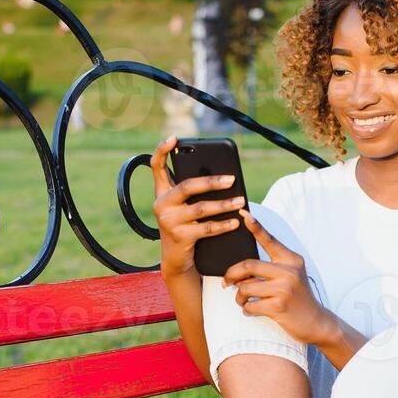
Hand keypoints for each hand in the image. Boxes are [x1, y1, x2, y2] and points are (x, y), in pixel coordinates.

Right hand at [150, 134, 246, 278]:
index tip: (174, 138)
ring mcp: (168, 221)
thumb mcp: (183, 207)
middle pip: (187, 187)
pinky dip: (223, 225)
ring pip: (200, 208)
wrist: (176, 259)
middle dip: (211, 182)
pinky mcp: (179, 237)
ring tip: (241, 200)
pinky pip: (205, 228)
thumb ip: (192, 192)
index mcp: (161, 192)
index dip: (162, 150)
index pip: (156, 166)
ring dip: (224, 204)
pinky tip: (236, 221)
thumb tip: (223, 178)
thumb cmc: (185, 225)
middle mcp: (161, 204)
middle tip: (232, 179)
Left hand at [222, 208, 338, 347]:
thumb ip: (270, 268)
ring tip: (243, 301)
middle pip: (248, 265)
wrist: (315, 322)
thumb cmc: (298, 297)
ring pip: (245, 288)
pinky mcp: (278, 306)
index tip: (244, 213)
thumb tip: (239, 270)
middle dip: (231, 274)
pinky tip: (251, 310)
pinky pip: (249, 306)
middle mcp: (289, 272)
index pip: (270, 240)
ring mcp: (284, 289)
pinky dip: (246, 310)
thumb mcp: (291, 275)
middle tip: (226, 282)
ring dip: (239, 297)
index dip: (256, 227)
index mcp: (291, 260)